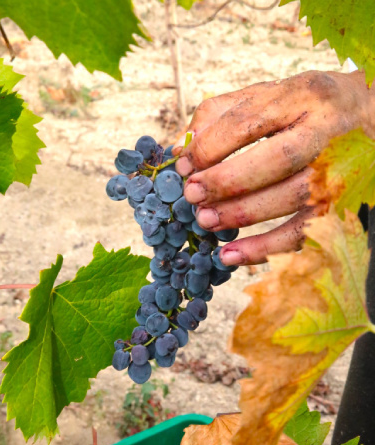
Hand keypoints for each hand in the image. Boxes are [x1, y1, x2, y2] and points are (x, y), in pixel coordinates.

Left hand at [173, 70, 374, 265]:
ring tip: (205, 220)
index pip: (249, 120)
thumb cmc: (303, 109)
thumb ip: (220, 114)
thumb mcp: (267, 96)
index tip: (184, 166)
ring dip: (242, 214)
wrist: (368, 115)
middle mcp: (326, 131)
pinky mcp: (339, 205)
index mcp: (302, 96)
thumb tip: (180, 148)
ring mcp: (338, 170)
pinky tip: (229, 255)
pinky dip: (264, 248)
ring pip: (292, 197)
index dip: (210, 146)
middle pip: (277, 159)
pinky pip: (303, 232)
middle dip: (228, 181)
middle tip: (192, 195)